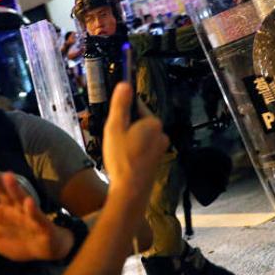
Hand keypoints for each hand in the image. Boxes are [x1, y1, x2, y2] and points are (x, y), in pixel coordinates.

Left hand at [0, 165, 73, 261]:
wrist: (43, 251)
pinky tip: (29, 202)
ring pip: (19, 199)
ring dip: (14, 189)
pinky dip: (32, 210)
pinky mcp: (40, 224)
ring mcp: (26, 215)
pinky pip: (36, 216)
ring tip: (8, 176)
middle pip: (1, 193)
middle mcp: (11, 208)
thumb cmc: (15, 240)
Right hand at [102, 82, 168, 197]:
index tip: (114, 120)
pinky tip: (124, 160)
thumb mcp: (115, 127)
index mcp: (153, 122)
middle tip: (114, 138)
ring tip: (117, 151)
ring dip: (128, 139)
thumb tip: (124, 83)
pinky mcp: (157, 160)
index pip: (137, 105)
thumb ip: (120, 105)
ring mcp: (160, 148)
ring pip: (140, 135)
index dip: (123, 111)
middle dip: (126, 126)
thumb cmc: (122, 159)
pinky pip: (143, 148)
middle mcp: (161, 134)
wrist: (131, 191)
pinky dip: (133, 150)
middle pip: (139, 121)